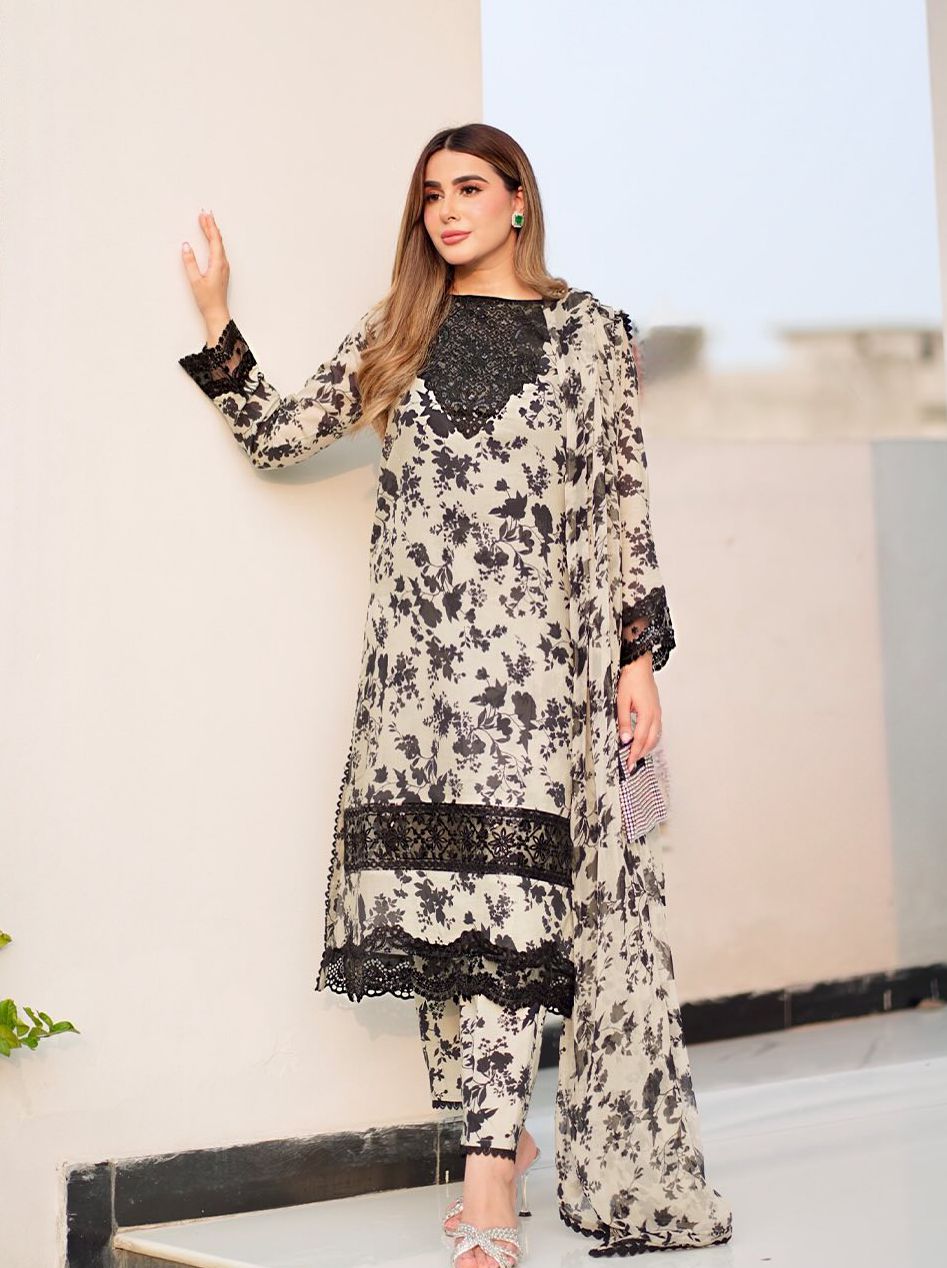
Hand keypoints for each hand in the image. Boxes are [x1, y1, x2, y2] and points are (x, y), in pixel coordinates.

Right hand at [181, 209, 230, 330]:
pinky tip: (212, 240)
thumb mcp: (195, 281)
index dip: (209, 226)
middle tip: (204, 214)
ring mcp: (223, 267)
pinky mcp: (221, 271)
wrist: (217, 313)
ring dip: (212, 233)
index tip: (204, 215)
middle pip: (218, 240)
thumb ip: (190, 263)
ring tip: (207, 222)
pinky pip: (219, 251)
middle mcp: (223, 263)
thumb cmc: (207, 300)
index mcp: (218, 263)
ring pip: (219, 245)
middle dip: (211, 226)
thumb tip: (186, 246)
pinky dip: (214, 241)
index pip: (214, 240)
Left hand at [616, 654, 661, 768]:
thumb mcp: (622, 701)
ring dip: (646, 747)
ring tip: (637, 755)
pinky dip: (650, 738)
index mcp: (647, 714)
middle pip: (650, 741)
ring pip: (655, 736)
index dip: (634, 753)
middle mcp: (655, 714)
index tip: (629, 764)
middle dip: (641, 754)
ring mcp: (657, 712)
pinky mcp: (656, 709)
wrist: (639, 665)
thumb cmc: (630, 680)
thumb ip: (624, 721)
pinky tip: (643, 740)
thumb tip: (625, 739)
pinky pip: (656, 729)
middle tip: (632, 764)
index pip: (640, 739)